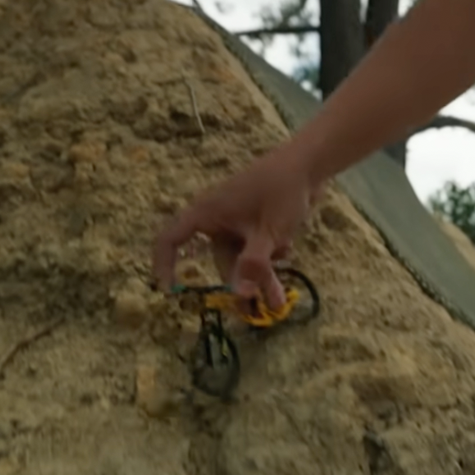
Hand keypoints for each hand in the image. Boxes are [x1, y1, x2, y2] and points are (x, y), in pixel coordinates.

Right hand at [152, 144, 320, 309]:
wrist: (309, 165)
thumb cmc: (282, 192)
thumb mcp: (268, 233)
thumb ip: (253, 265)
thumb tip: (239, 294)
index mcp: (206, 214)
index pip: (171, 240)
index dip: (164, 265)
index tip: (168, 291)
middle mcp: (217, 218)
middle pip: (221, 261)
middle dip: (242, 285)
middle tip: (261, 310)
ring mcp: (238, 220)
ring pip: (244, 258)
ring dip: (261, 277)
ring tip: (280, 302)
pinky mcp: (256, 221)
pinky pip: (256, 248)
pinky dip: (269, 255)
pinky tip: (289, 248)